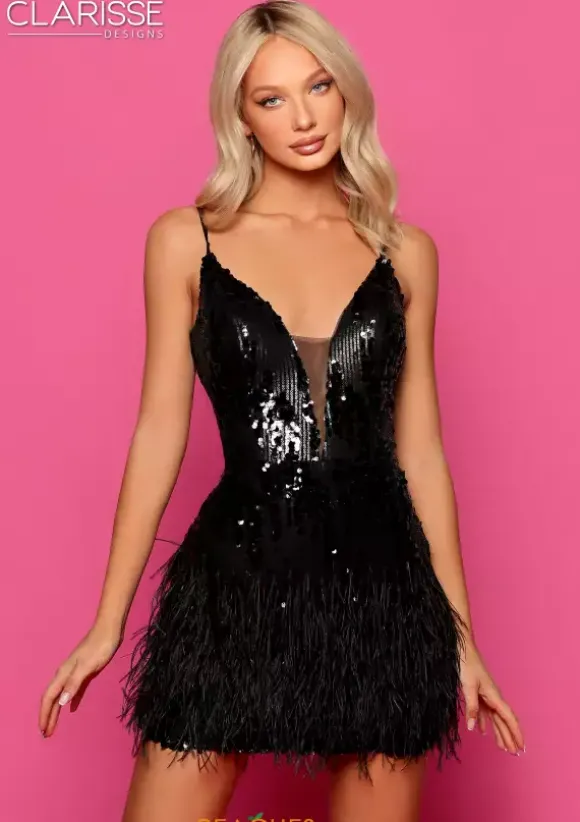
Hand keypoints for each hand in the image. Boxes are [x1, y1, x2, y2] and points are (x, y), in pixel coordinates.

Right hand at [39, 622, 121, 738]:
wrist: (109, 630)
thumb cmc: (99, 646)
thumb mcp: (88, 666)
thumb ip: (74, 683)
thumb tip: (61, 702)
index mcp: (64, 673)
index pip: (49, 698)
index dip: (45, 715)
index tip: (43, 731)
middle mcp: (65, 673)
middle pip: (52, 698)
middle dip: (47, 716)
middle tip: (46, 733)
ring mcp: (74, 672)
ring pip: (60, 695)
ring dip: (56, 710)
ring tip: (54, 724)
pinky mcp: (85, 671)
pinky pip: (72, 690)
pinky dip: (69, 700)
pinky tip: (71, 708)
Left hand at [460, 636, 524, 755]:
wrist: (462, 648)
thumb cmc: (467, 664)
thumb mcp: (468, 687)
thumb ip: (471, 708)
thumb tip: (472, 729)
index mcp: (494, 696)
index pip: (509, 719)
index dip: (515, 734)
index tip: (521, 747)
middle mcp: (493, 696)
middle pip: (504, 721)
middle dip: (510, 737)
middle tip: (515, 753)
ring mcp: (486, 695)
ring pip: (495, 718)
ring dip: (499, 732)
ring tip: (503, 747)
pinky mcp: (477, 692)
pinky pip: (484, 712)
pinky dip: (485, 723)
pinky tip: (483, 732)